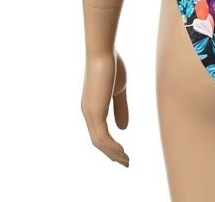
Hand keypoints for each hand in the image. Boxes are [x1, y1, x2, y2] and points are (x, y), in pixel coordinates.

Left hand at [81, 49, 129, 166]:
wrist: (103, 52)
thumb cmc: (111, 65)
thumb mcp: (119, 90)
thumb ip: (121, 108)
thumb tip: (123, 128)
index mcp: (93, 107)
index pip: (100, 132)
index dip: (111, 144)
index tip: (123, 153)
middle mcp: (88, 112)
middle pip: (98, 141)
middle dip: (112, 154)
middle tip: (125, 163)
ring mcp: (90, 113)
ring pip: (99, 143)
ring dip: (113, 154)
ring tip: (126, 161)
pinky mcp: (94, 112)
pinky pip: (102, 137)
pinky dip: (112, 147)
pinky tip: (121, 152)